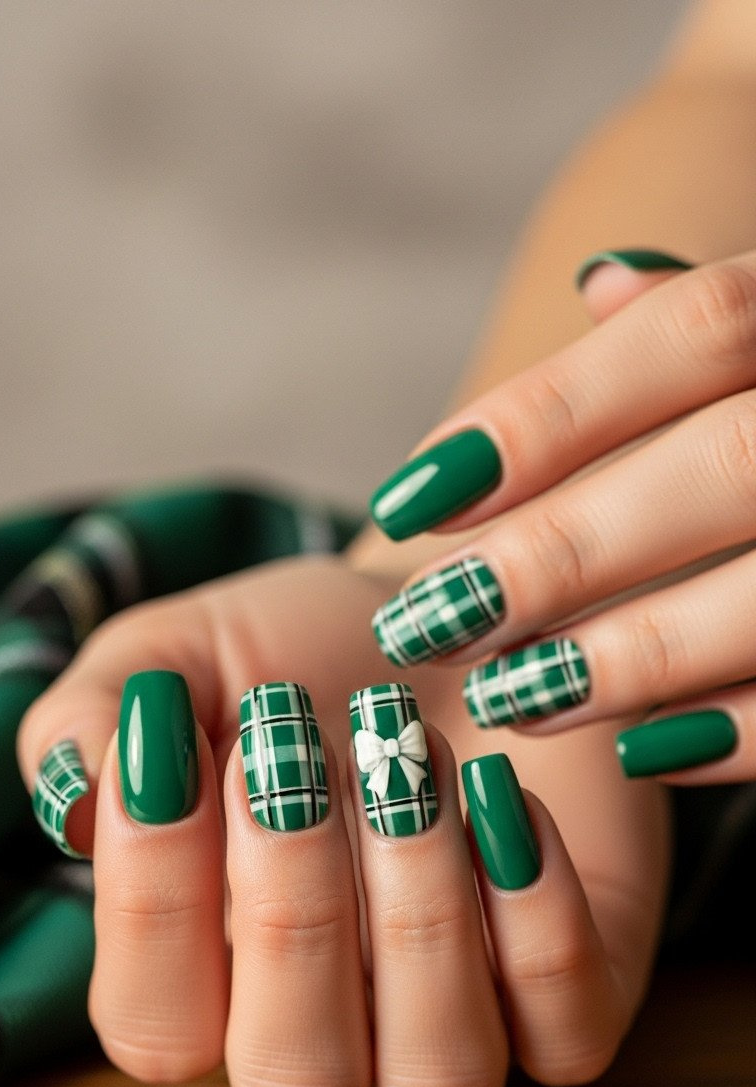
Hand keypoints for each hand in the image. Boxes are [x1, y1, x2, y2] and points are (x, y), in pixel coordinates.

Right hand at [18, 554, 666, 1086]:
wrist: (447, 617)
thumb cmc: (298, 656)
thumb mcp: (173, 660)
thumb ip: (93, 722)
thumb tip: (78, 797)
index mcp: (209, 983)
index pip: (155, 1027)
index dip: (156, 900)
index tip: (182, 742)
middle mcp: (329, 1035)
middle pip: (296, 1081)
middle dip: (295, 910)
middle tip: (295, 746)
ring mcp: (457, 1029)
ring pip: (436, 1081)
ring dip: (420, 916)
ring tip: (407, 762)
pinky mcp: (573, 997)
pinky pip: (567, 1034)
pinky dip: (539, 915)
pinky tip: (500, 788)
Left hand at [369, 248, 755, 782]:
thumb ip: (705, 317)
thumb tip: (601, 286)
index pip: (696, 334)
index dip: (546, 415)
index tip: (414, 498)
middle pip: (725, 465)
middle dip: (562, 551)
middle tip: (431, 619)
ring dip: (633, 654)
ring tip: (511, 694)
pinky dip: (736, 730)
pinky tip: (638, 749)